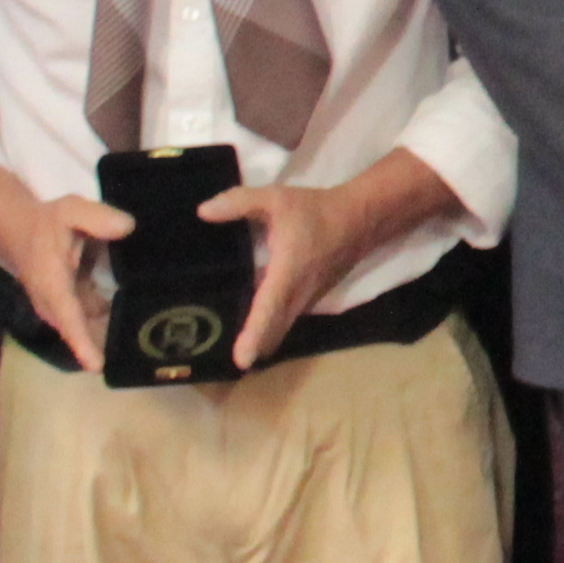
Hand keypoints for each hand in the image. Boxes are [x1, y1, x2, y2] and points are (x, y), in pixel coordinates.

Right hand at [0, 162, 126, 372]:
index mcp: (53, 287)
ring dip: (113, 335)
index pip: (68, 318)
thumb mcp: (70, 210)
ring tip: (150, 341)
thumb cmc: (46, 223)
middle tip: (144, 352)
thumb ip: (96, 218)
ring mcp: (64, 310)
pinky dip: (114, 322)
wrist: (21, 230)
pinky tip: (143, 321)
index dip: (82, 342)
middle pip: (82, 333)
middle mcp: (56, 306)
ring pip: (90, 329)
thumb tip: (127, 227)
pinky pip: (94, 321)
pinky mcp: (73, 308)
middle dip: (107, 345)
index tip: (97, 366)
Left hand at [209, 150, 461, 368]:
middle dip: (253, 347)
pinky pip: (288, 320)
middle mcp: (299, 293)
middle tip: (227, 363)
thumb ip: (238, 203)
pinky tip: (256, 327)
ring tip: (236, 350)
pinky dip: (272, 329)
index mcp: (287, 272)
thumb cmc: (316, 210)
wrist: (360, 219)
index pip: (268, 308)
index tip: (241, 360)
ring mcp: (308, 299)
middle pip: (274, 330)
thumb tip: (203, 212)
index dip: (254, 334)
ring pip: (282, 328)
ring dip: (263, 340)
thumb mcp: (275, 199)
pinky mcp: (312, 298)